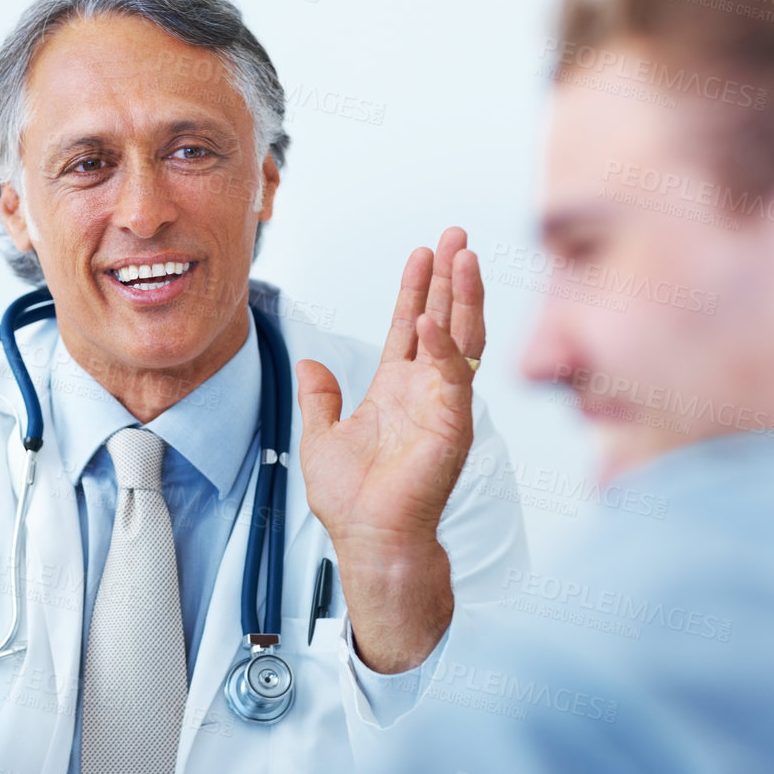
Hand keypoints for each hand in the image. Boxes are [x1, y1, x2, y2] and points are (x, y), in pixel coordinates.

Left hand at [296, 227, 483, 671]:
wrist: (370, 539)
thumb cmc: (352, 501)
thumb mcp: (320, 436)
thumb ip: (319, 397)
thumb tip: (311, 362)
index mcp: (395, 389)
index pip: (410, 326)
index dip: (417, 290)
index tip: (423, 253)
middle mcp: (425, 391)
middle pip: (444, 320)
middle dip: (450, 277)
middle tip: (455, 235)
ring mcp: (443, 405)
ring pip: (460, 338)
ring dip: (462, 297)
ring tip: (463, 255)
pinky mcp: (452, 425)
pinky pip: (451, 376)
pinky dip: (442, 346)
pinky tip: (433, 318)